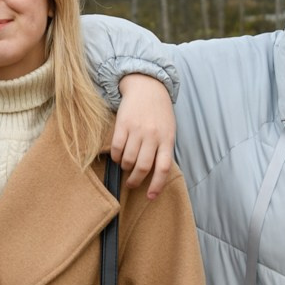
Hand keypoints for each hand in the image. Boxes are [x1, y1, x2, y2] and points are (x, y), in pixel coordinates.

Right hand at [110, 75, 177, 198]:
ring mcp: (137, 129)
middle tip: (132, 184)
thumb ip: (163, 150)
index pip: (163, 168)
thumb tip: (155, 175)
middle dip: (135, 181)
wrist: (147, 87)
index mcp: (167, 139)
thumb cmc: (159, 113)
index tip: (150, 197)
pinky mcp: (123, 124)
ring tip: (126, 166)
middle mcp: (153, 135)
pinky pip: (116, 148)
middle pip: (143, 167)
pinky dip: (116, 157)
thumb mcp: (168, 130)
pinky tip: (118, 156)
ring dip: (125, 168)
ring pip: (128, 159)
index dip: (156, 185)